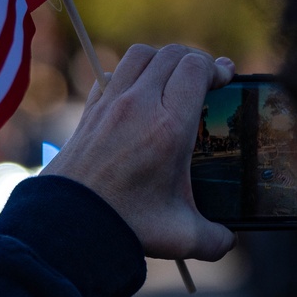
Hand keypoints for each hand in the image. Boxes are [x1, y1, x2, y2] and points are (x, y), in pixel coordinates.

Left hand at [43, 43, 236, 260]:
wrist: (68, 223)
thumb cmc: (126, 225)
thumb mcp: (181, 236)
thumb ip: (214, 240)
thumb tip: (228, 241)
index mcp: (169, 127)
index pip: (195, 67)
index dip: (216, 67)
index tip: (226, 78)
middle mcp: (139, 105)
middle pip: (172, 54)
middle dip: (195, 60)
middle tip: (207, 79)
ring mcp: (111, 104)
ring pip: (141, 55)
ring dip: (162, 60)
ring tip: (173, 79)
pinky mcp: (90, 111)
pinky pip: (113, 74)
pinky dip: (131, 74)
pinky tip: (139, 95)